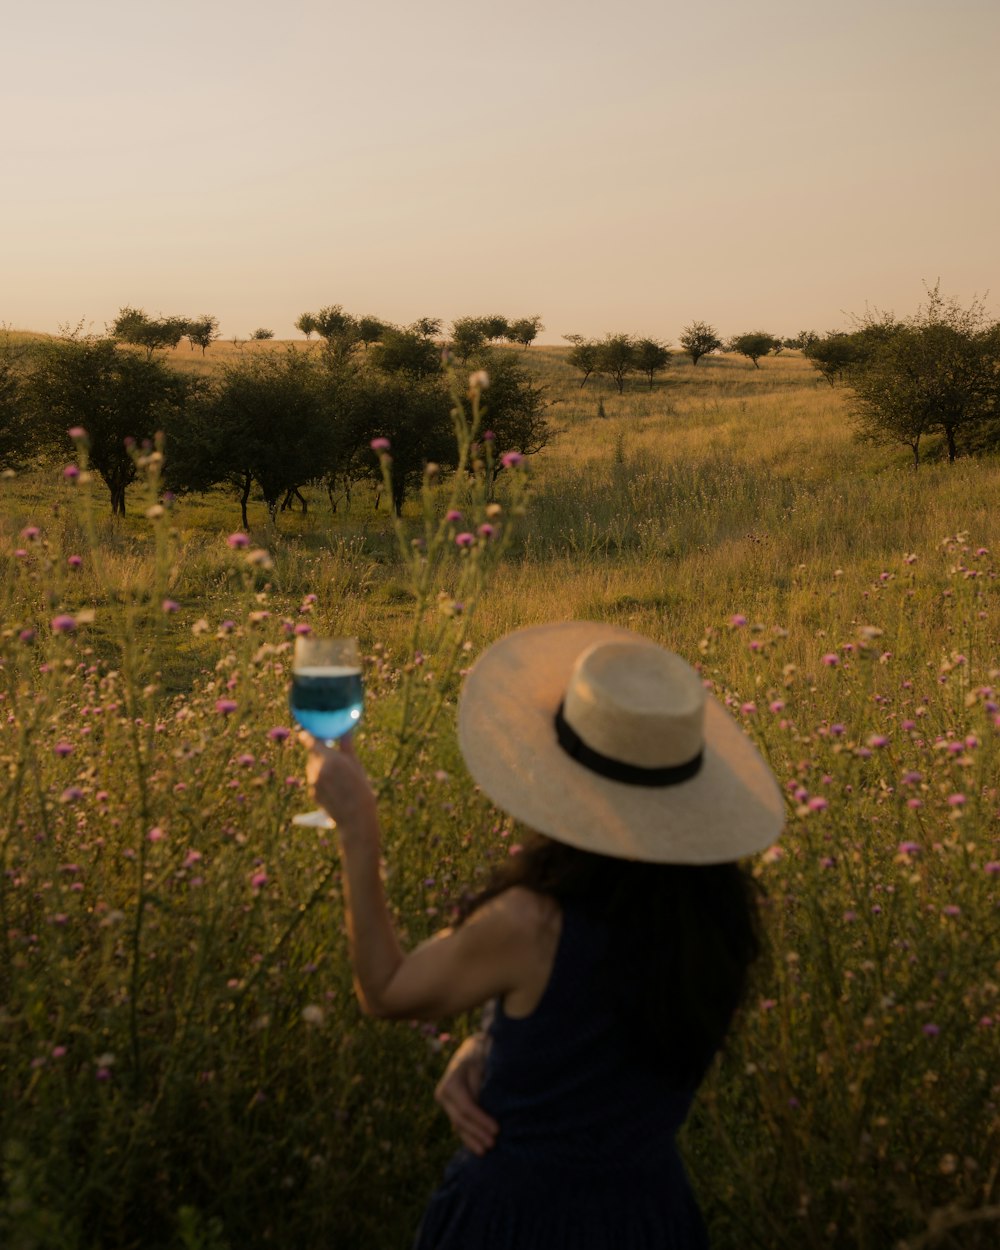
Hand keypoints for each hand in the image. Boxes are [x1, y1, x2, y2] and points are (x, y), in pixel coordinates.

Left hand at [300, 732, 377, 839]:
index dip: (308, 735)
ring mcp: (313, 782)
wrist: (355, 817)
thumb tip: (346, 730)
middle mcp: (317, 768)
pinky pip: (314, 780)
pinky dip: (320, 779)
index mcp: (328, 758)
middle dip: (319, 752)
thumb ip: (346, 746)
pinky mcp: (312, 793)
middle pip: (312, 754)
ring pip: (312, 767)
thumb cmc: (360, 789)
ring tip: (338, 775)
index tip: (308, 733)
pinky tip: (334, 787)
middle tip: (333, 755)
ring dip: (320, 766)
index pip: (309, 740)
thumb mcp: (355, 765)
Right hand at [434, 1034, 497, 1155]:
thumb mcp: (483, 1062)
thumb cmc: (482, 1054)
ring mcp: (445, 1102)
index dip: (481, 1120)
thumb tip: (491, 1104)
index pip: (466, 1107)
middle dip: (477, 1133)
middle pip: (460, 1119)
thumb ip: (483, 1084)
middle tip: (493, 1144)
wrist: (473, 1048)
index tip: (497, 1129)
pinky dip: (468, 1136)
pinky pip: (459, 1124)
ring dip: (472, 1139)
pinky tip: (478, 1147)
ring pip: (458, 1125)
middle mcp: (443, 1094)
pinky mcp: (450, 1108)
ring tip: (486, 1150)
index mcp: (451, 1082)